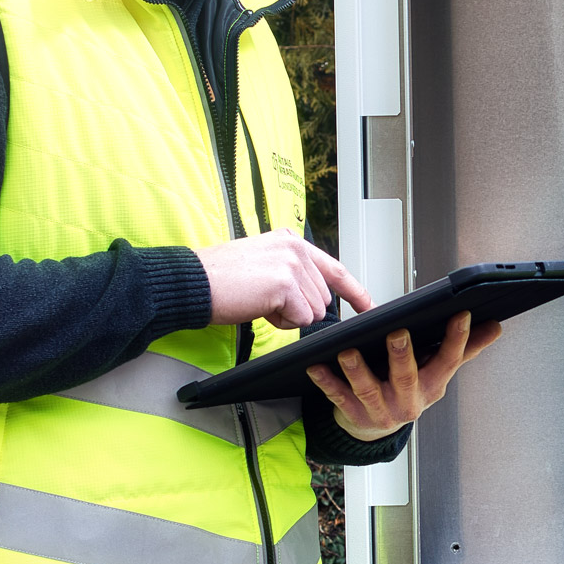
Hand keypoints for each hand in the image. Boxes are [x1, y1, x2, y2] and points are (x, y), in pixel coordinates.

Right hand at [196, 231, 370, 329]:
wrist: (193, 284)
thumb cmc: (221, 280)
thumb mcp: (264, 265)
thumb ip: (293, 274)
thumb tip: (317, 299)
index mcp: (291, 241)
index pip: (334, 269)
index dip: (355, 291)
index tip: (370, 306)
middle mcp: (295, 248)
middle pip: (323, 298)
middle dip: (298, 309)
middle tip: (265, 300)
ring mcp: (291, 264)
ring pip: (314, 310)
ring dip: (289, 316)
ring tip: (260, 301)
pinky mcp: (285, 283)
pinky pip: (301, 318)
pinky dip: (282, 322)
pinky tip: (259, 307)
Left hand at [308, 311, 500, 433]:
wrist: (376, 429)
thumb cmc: (409, 391)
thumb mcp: (438, 372)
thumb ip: (464, 349)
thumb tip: (495, 327)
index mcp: (432, 386)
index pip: (448, 361)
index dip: (457, 338)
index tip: (460, 314)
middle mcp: (409, 401)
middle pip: (407, 378)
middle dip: (402, 356)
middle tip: (397, 333)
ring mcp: (381, 411)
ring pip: (368, 390)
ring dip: (358, 370)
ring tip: (348, 351)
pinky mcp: (355, 415)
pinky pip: (339, 398)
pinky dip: (327, 383)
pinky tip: (316, 367)